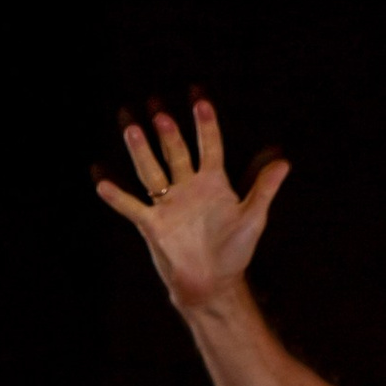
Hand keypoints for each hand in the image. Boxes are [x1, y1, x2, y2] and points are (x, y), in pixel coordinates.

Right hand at [94, 92, 288, 315]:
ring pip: (152, 171)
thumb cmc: (234, 252)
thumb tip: (284, 162)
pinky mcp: (153, 225)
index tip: (201, 101)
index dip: (206, 125)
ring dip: (142, 151)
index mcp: (214, 184)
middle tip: (160, 111)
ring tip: (132, 128)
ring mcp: (169, 205)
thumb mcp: (253, 219)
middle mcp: (188, 188)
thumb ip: (264, 189)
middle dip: (169, 133)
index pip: (210, 147)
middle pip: (176, 153)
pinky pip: (132, 207)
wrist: (213, 284)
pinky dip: (117, 197)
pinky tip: (101, 182)